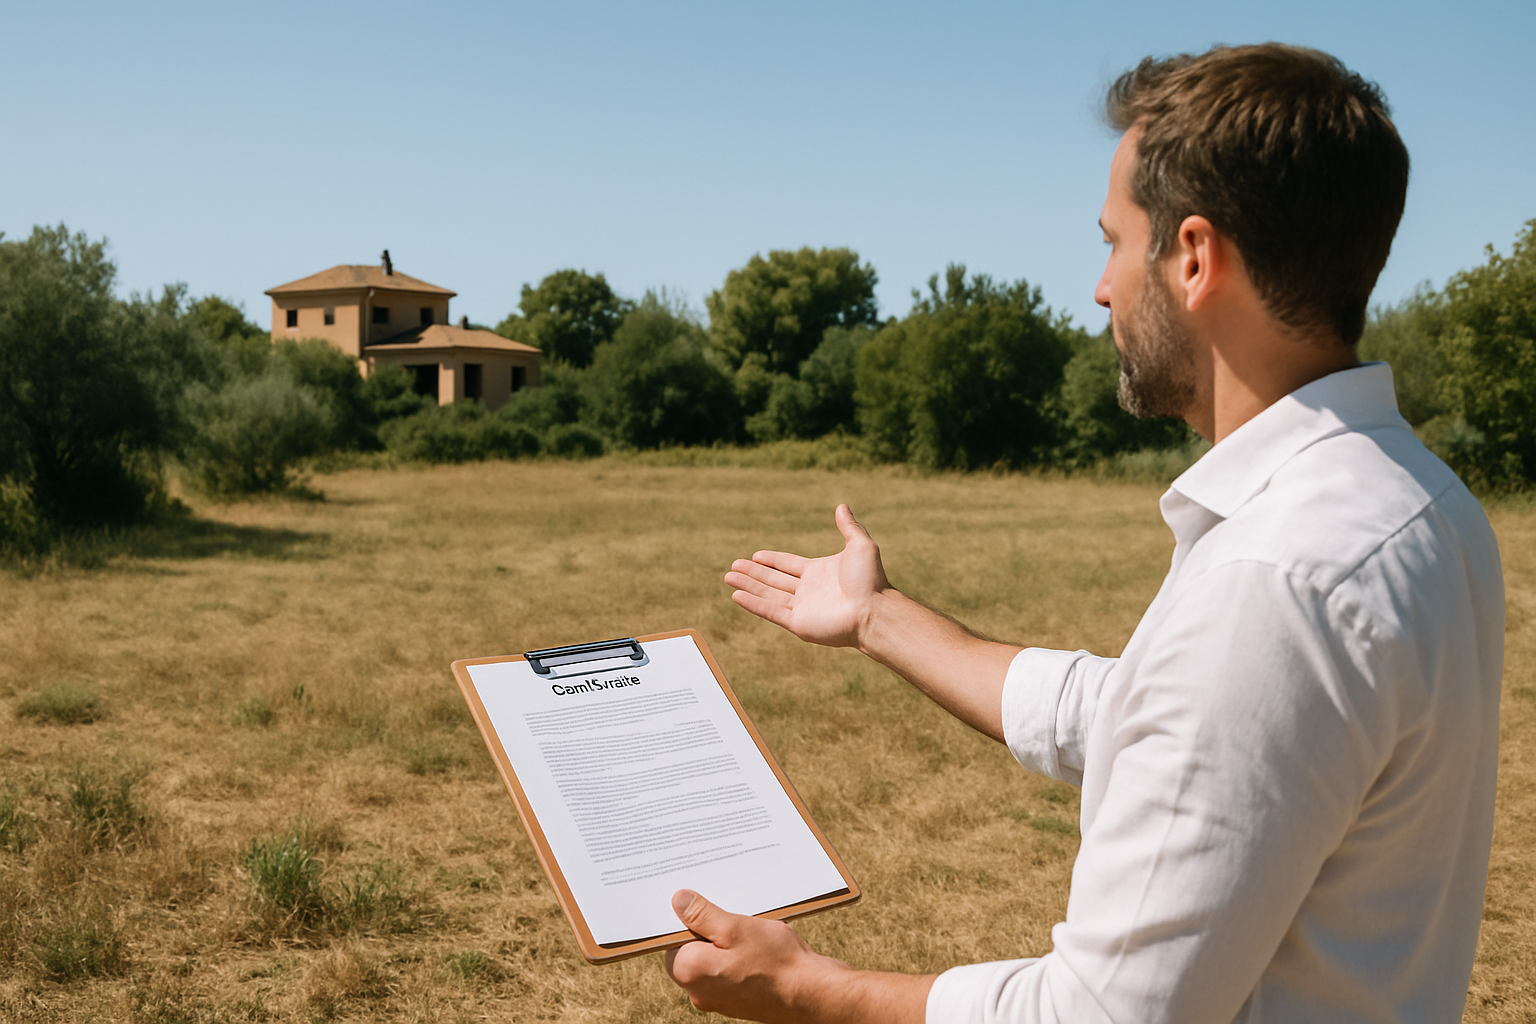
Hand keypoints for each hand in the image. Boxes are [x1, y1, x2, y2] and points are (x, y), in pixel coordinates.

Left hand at [664, 889, 846, 1021]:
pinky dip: (738, 958)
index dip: (686, 920)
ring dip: (726, 943)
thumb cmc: (774, 960)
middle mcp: (698, 991)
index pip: (671, 940)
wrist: (811, 995)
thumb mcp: (734, 927)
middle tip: (731, 916)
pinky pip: (728, 972)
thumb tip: (677, 901)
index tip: (703, 904)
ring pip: (712, 960)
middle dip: (708, 930)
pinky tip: (758, 948)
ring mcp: (718, 999)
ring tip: (749, 930)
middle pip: (691, 950)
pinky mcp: (737, 1001)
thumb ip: (701, 915)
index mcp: (689, 971)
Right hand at [725, 504, 889, 649]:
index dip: (772, 560)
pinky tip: (737, 596)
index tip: (755, 556)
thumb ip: (849, 527)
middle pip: (774, 579)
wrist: (874, 611)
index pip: (788, 565)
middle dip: (752, 573)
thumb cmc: (870, 580)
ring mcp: (802, 608)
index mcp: (819, 572)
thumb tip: (842, 505)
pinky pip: (770, 611)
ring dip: (748, 586)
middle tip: (733, 566)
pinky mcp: (799, 624)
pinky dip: (753, 603)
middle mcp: (808, 590)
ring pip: (768, 594)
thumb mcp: (860, 546)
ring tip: (728, 578)